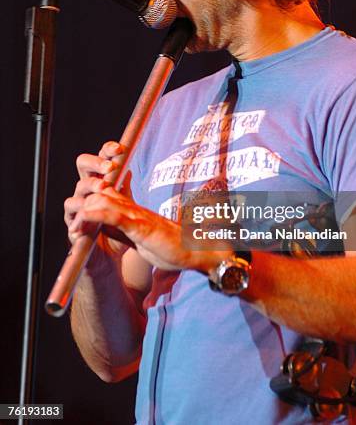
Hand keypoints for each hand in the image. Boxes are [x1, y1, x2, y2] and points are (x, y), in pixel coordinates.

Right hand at [64, 141, 132, 259]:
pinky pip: (72, 209)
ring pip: (79, 186)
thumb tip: (129, 170)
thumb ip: (124, 189)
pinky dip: (80, 208)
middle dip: (96, 162)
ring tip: (103, 187)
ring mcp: (79, 203)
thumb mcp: (125, 207)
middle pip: (83, 164)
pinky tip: (89, 208)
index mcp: (101, 180)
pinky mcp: (73, 220)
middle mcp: (88, 189)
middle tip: (109, 167)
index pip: (101, 159)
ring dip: (91, 185)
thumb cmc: (118, 228)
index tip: (119, 149)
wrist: (111, 254)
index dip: (107, 151)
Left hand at [72, 187, 233, 273]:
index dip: (88, 202)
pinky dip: (93, 216)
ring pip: (102, 199)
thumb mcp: (141, 241)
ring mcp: (136, 215)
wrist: (196, 250)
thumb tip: (103, 230)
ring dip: (83, 210)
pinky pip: (112, 214)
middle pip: (100, 193)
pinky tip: (82, 222)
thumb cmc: (172, 248)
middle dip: (81, 203)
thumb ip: (123, 233)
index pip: (105, 197)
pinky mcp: (139, 225)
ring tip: (73, 226)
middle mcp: (132, 208)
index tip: (76, 219)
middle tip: (71, 223)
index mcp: (132, 212)